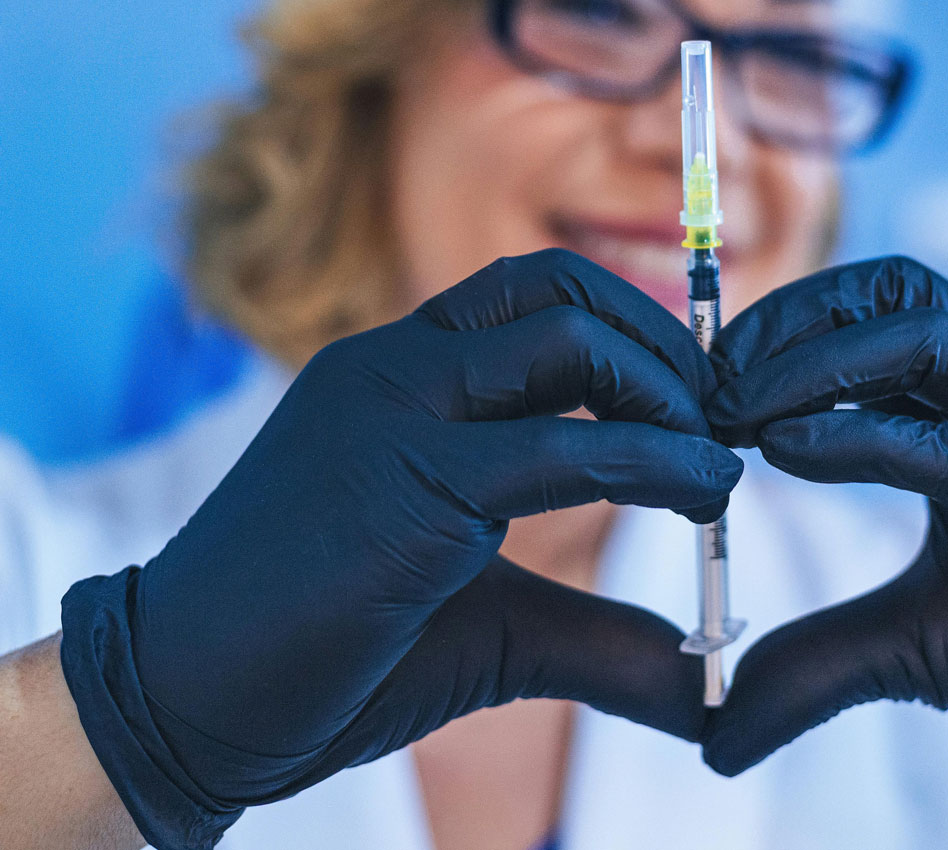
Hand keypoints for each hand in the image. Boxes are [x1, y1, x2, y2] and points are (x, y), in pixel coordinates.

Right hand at [59, 249, 742, 849]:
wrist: (181, 702)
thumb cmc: (326, 655)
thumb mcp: (486, 624)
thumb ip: (590, 632)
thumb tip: (693, 681)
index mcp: (396, 376)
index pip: (531, 296)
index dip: (629, 330)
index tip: (694, 403)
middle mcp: (392, 367)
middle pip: (560, 292)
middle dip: (665, 346)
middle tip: (721, 421)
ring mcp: (394, 411)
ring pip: (570, 343)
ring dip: (669, 394)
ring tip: (717, 466)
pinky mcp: (405, 480)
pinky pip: (564, 446)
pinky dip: (655, 462)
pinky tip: (702, 496)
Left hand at [701, 256, 947, 823]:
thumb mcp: (909, 646)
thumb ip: (817, 660)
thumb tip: (719, 731)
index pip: (866, 319)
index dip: (776, 339)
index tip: (697, 391)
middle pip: (887, 297)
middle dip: (783, 326)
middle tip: (703, 385)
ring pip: (920, 336)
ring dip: (808, 364)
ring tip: (729, 412)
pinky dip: (858, 434)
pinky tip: (785, 452)